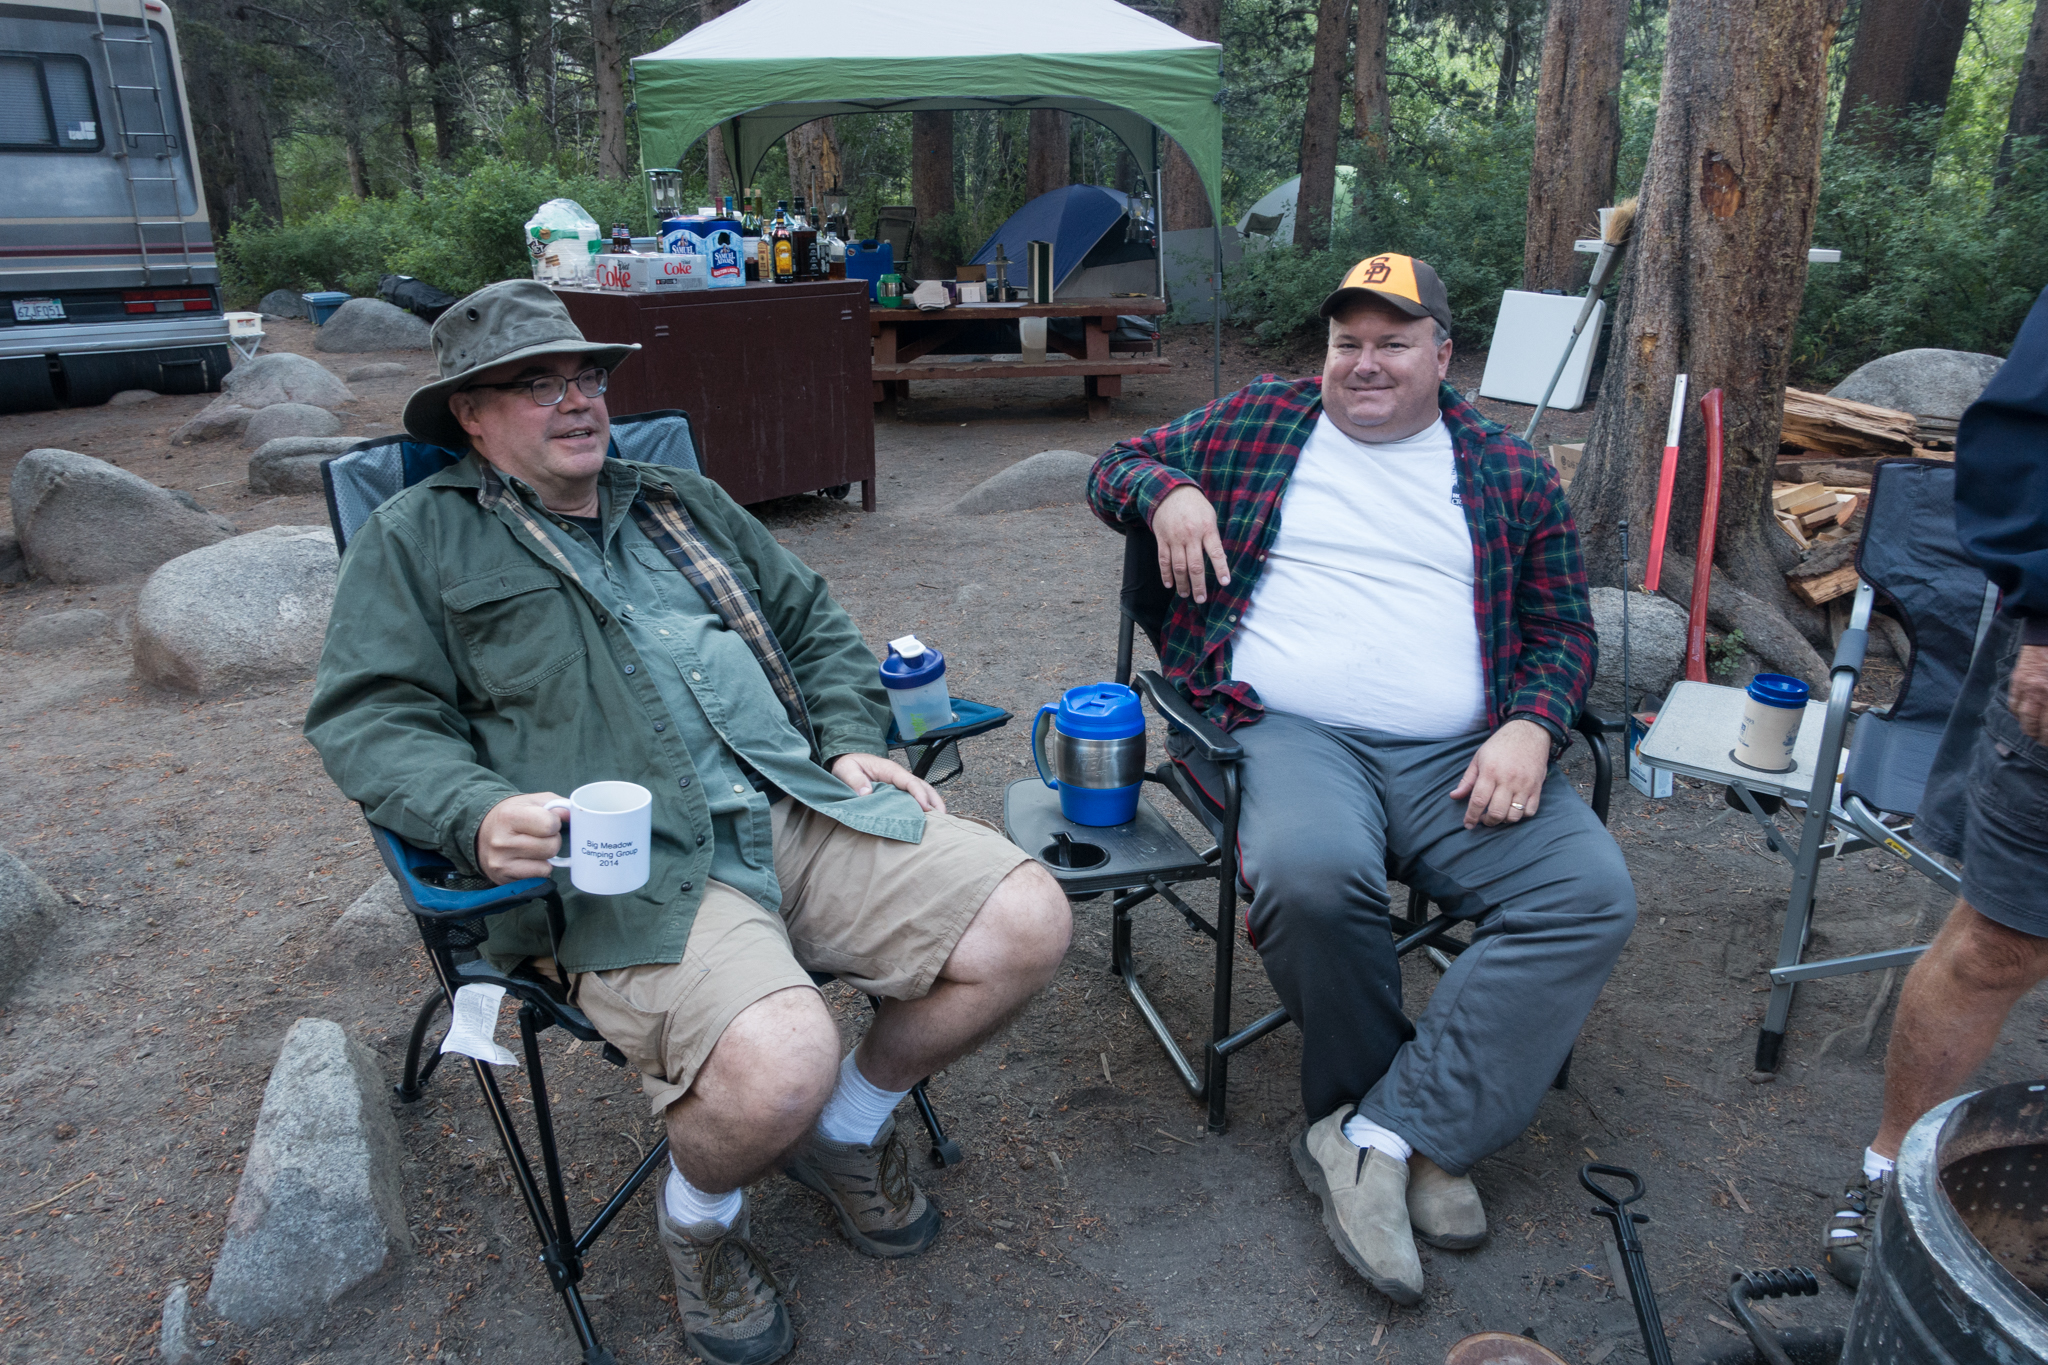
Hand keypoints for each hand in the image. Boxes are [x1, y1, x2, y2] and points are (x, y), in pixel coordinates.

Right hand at [478, 791, 567, 883]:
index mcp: (509, 816)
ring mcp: (501, 862)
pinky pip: (538, 878)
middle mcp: (502, 841)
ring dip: (546, 857)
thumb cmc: (512, 814)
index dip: (554, 823)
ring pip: (546, 866)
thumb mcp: (532, 802)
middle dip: (552, 841)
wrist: (480, 831)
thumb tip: (572, 814)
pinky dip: (539, 869)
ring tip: (533, 847)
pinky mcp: (503, 878)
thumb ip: (556, 805)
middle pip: (551, 847)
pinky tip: (528, 860)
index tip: (547, 822)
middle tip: (540, 836)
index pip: (549, 825)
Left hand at [831, 753, 946, 813]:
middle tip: (942, 818)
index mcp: (888, 770)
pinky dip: (924, 806)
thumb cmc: (848, 764)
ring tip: (941, 820)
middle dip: (934, 800)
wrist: (846, 760)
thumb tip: (867, 793)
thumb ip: (855, 780)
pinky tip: (928, 818)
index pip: (909, 781)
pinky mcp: (897, 791)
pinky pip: (913, 797)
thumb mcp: (846, 770)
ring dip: (933, 803)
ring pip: (922, 791)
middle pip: (922, 785)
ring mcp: (899, 783)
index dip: (918, 794)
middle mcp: (898, 776)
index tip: (925, 808)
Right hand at [1150, 484, 1230, 603]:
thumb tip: (1221, 560)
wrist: (1170, 492)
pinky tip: (1169, 584)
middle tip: (1201, 599)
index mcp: (1207, 529)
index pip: (1216, 552)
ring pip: (1178, 566)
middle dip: (1198, 584)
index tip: (1225, 583)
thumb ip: (1214, 537)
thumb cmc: (1195, 506)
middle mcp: (1191, 535)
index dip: (1221, 568)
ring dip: (1182, 583)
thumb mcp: (1210, 517)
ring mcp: (1175, 538)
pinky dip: (1166, 574)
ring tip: (1186, 594)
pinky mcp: (1162, 539)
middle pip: (1195, 565)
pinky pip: (1164, 560)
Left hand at [1449, 719, 1551, 829]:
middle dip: (1488, 821)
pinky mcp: (1537, 787)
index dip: (1472, 816)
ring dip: (1504, 820)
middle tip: (1484, 819)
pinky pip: (1530, 811)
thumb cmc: (1500, 745)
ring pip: (1514, 815)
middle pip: (1497, 812)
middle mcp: (1508, 780)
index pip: (1479, 800)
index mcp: (1490, 772)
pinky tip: (1513, 809)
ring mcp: (1524, 784)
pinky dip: (1521, 815)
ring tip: (1498, 814)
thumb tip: (1454, 796)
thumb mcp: (1479, 758)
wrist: (1528, 732)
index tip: (1468, 824)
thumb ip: (1467, 780)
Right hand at [2011, 644, 2047, 742]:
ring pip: (2023, 719)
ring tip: (2033, 733)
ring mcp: (2027, 688)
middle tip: (2044, 742)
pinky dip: (2017, 714)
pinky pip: (2013, 705)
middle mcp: (2041, 694)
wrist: (2046, 635)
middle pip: (2037, 726)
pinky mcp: (2016, 682)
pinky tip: (2023, 716)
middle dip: (2041, 738)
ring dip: (2028, 729)